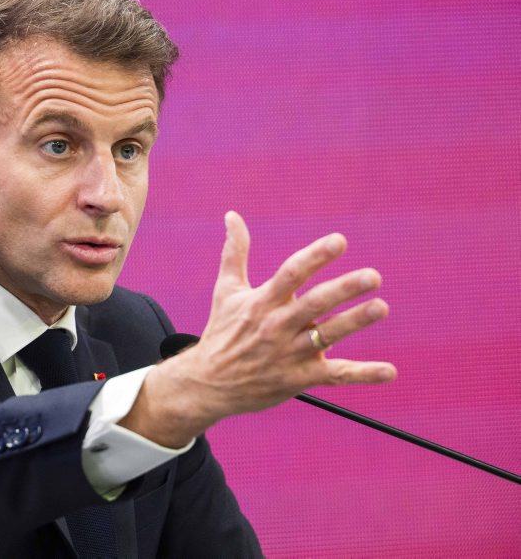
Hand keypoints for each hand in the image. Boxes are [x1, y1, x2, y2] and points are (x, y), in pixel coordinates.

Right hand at [120, 211, 396, 447]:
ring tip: (381, 307)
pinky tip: (389, 371)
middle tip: (372, 276)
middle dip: (344, 289)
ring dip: (355, 321)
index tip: (340, 241)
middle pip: (314, 304)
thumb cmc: (221, 332)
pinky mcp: (300, 379)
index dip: (315, 257)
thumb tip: (232, 215)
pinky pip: (335, 375)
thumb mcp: (226, 290)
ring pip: (328, 336)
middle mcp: (277, 326)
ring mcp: (290, 354)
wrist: (209, 384)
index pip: (291, 274)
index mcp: (262, 302)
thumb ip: (234, 252)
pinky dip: (363, 374)